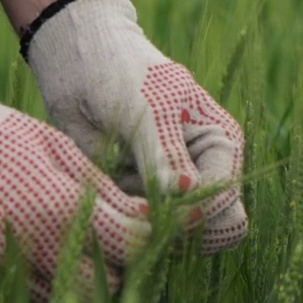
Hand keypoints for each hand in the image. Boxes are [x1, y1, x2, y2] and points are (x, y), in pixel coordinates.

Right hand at [0, 61, 150, 302]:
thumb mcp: (56, 148)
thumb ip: (102, 189)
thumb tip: (147, 217)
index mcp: (59, 207)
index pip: (129, 244)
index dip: (149, 238)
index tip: (152, 229)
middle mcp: (33, 245)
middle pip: (103, 284)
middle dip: (118, 266)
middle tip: (117, 243)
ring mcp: (1, 267)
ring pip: (64, 297)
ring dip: (79, 278)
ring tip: (73, 246)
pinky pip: (23, 295)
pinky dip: (39, 280)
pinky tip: (36, 252)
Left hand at [24, 0, 247, 253]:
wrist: (78, 65)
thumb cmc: (122, 73)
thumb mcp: (147, 108)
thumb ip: (164, 154)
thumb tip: (185, 191)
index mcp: (221, 147)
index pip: (224, 205)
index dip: (191, 214)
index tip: (153, 205)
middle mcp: (202, 174)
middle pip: (207, 232)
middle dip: (169, 228)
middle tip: (133, 205)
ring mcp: (169, 191)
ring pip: (168, 238)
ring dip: (138, 222)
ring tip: (113, 182)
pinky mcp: (136, 200)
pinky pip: (135, 230)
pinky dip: (118, 218)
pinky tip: (103, 186)